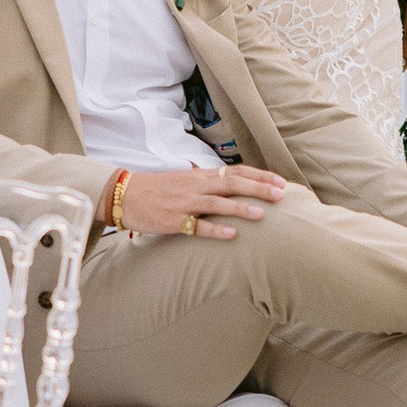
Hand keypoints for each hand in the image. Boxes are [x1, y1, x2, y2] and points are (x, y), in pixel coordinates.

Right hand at [118, 163, 287, 241]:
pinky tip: (232, 234)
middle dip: (258, 188)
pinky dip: (215, 229)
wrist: (125, 195)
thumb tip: (232, 185)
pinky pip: (197, 226)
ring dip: (241, 208)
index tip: (281, 182)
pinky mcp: (174, 220)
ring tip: (262, 214)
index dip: (260, 176)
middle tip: (281, 195)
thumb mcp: (185, 181)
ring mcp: (185, 203)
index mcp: (201, 176)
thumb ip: (208, 183)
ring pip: (218, 203)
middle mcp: (196, 186)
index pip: (237, 171)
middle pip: (233, 184)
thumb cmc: (157, 189)